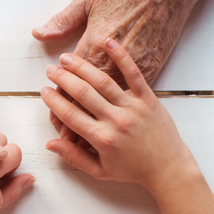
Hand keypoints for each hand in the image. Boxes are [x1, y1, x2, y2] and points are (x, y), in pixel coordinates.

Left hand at [34, 0, 203, 142]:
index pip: (69, 82)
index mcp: (93, 47)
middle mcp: (111, 67)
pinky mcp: (151, 78)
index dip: (58, 97)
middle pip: (82, 98)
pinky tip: (107, 125)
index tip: (50, 106)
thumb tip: (38, 33)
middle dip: (66, 113)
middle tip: (56, 124)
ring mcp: (132, 74)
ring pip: (102, 107)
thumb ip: (62, 20)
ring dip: (88, 121)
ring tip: (74, 132)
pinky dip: (115, 114)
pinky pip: (127, 105)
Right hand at [40, 39, 213, 213]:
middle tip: (51, 69)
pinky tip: (108, 42)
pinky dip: (121, 57)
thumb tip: (50, 144)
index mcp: (102, 139)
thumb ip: (73, 157)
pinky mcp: (148, 98)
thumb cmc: (132, 170)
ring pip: (102, 81)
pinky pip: (134, 74)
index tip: (45, 90)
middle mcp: (115, 120)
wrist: (168, 169)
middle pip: (82, 93)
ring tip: (66, 58)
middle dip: (63, 79)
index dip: (54, 101)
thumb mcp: (100, 171)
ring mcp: (133, 107)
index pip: (70, 115)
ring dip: (82, 67)